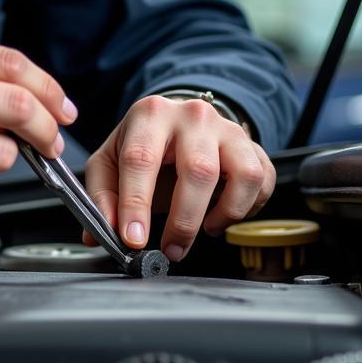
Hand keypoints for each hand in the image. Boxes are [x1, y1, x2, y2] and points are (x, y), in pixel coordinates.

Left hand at [83, 94, 275, 261]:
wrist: (177, 121)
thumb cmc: (143, 144)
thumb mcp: (110, 161)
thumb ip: (101, 196)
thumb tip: (98, 233)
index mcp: (150, 114)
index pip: (141, 159)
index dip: (135, 203)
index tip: (134, 238)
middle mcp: (193, 116)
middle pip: (198, 171)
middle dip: (183, 221)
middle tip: (171, 249)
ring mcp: (228, 129)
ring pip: (242, 176)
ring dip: (225, 213)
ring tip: (204, 227)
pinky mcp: (252, 146)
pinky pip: (263, 182)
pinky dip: (247, 209)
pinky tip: (222, 214)